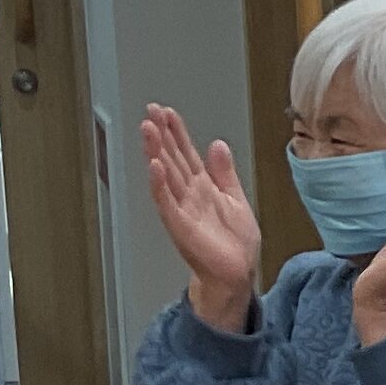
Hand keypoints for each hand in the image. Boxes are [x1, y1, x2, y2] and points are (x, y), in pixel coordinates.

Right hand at [142, 106, 259, 328]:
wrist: (237, 273)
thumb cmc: (235, 242)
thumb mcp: (236, 199)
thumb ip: (225, 173)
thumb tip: (217, 144)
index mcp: (203, 186)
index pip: (186, 153)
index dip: (177, 132)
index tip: (167, 112)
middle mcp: (189, 194)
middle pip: (172, 158)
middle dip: (162, 135)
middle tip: (151, 111)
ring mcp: (182, 208)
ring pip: (166, 175)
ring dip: (156, 152)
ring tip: (148, 129)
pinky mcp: (180, 226)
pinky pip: (167, 202)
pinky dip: (160, 185)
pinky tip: (155, 166)